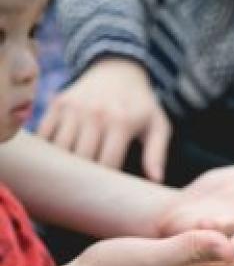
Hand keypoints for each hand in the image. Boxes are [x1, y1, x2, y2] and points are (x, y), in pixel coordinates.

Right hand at [38, 58, 173, 181]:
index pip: (106, 164)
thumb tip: (156, 180)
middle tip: (82, 193)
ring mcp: (73, 108)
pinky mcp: (58, 104)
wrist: (118, 70)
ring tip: (67, 181)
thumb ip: (157, 153)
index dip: (103, 184)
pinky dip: (45, 151)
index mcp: (121, 123)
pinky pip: (44, 134)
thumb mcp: (158, 126)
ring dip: (61, 167)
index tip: (103, 195)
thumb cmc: (141, 105)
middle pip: (80, 159)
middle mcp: (95, 115)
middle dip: (81, 179)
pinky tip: (52, 163)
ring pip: (59, 149)